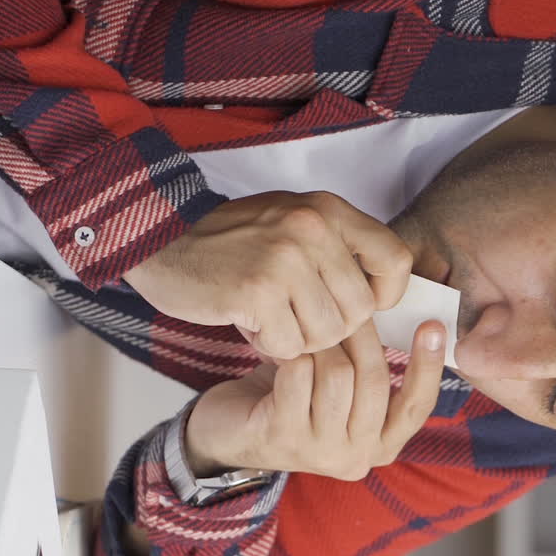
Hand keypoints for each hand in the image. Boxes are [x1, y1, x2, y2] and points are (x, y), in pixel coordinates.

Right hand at [124, 191, 412, 359]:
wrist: (160, 240)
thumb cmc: (232, 241)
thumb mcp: (293, 224)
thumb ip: (338, 251)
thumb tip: (381, 302)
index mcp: (329, 210)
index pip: (395, 260)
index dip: (384, 294)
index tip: (358, 304)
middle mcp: (312, 228)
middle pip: (360, 310)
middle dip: (331, 326)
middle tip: (295, 315)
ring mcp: (285, 259)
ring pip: (327, 333)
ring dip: (299, 338)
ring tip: (271, 316)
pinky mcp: (256, 291)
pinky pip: (290, 345)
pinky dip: (270, 344)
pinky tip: (250, 322)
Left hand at [184, 319, 445, 480]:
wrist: (227, 429)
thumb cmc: (296, 396)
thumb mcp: (344, 386)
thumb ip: (374, 367)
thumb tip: (405, 315)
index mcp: (381, 446)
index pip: (417, 406)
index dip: (429, 364)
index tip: (435, 325)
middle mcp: (357, 457)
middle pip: (375, 381)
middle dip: (362, 336)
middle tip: (346, 308)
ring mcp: (320, 453)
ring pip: (339, 375)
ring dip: (322, 344)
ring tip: (308, 334)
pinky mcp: (283, 439)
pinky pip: (299, 375)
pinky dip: (291, 354)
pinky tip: (282, 351)